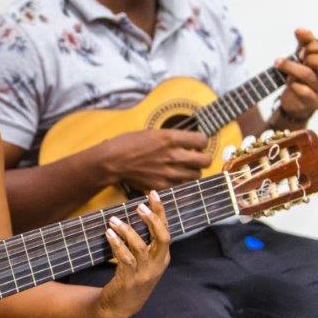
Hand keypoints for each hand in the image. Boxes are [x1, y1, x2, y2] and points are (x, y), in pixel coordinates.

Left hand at [94, 190, 170, 317]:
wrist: (122, 306)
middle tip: (139, 206)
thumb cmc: (132, 276)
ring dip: (127, 231)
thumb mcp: (144, 259)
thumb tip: (140, 211)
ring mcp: (145, 273)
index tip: (152, 193)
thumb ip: (145, 239)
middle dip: (152, 220)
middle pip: (162, 238)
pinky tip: (109, 234)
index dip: (160, 211)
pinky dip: (116, 244)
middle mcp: (157, 264)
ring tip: (113, 220)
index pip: (166, 230)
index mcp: (163, 256)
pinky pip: (125, 259)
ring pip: (140, 247)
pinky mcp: (130, 280)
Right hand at [95, 128, 210, 192]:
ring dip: (192, 171)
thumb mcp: (152, 132)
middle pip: (205, 161)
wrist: (113, 162)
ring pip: (196, 175)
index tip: (196, 144)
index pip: (202, 140)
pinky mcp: (163, 186)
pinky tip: (172, 176)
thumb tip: (186, 142)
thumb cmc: (128, 143)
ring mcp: (169, 173)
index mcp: (170, 138)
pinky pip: (182, 185)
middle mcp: (173, 155)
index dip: (201, 142)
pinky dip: (180, 182)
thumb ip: (171, 138)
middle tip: (195, 157)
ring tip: (183, 167)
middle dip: (202, 158)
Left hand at [273, 28, 317, 126]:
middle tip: (297, 58)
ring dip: (291, 67)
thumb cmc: (304, 74)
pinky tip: (288, 82)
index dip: (313, 45)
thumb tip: (300, 30)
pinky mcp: (315, 103)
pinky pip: (303, 90)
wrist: (296, 100)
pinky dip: (292, 83)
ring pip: (309, 75)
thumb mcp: (305, 55)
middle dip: (308, 56)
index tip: (302, 49)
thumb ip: (305, 41)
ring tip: (279, 63)